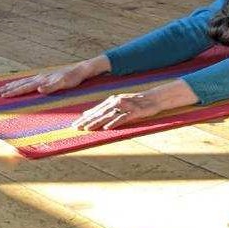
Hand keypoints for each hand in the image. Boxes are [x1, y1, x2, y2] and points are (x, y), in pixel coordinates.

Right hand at [0, 57, 104, 97]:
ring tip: (2, 88)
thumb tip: (38, 89)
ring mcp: (43, 76)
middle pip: (21, 84)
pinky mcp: (47, 77)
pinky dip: (21, 82)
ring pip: (24, 81)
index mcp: (42, 80)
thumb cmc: (74, 78)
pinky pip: (30, 80)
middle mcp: (41, 78)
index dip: (13, 92)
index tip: (1, 96)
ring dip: (13, 85)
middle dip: (8, 89)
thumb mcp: (64, 83)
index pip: (24, 87)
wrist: (82, 69)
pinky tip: (20, 83)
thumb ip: (51, 87)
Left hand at [72, 78, 195, 130]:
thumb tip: (87, 113)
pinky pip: (123, 118)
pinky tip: (107, 128)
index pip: (96, 110)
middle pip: (100, 112)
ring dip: (97, 122)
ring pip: (109, 115)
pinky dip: (114, 123)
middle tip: (76, 128)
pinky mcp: (134, 112)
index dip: (84, 117)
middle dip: (87, 120)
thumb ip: (104, 108)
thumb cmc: (136, 102)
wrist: (154, 98)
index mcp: (112, 100)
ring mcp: (125, 107)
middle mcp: (117, 102)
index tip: (74, 124)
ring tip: (88, 129)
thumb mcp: (118, 103)